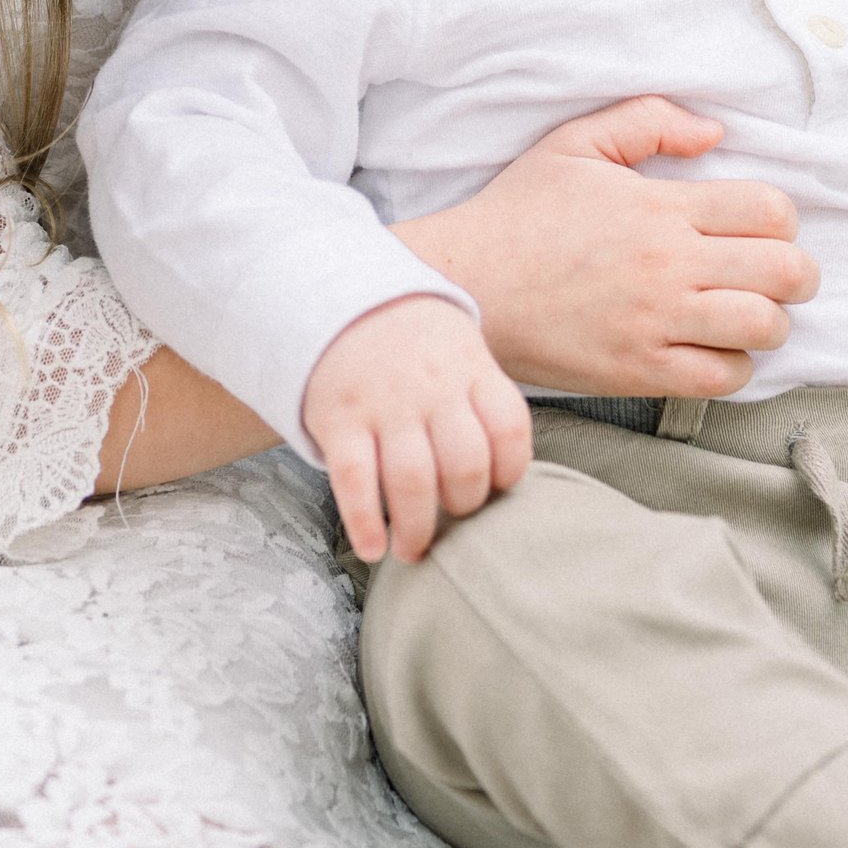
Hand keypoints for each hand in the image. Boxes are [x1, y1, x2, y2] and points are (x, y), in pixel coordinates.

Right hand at [301, 295, 530, 564]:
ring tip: (413, 550)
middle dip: (463, 506)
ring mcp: (383, 403)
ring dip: (417, 529)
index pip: (508, 429)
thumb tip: (504, 476)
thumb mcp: (461, 349)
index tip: (495, 488)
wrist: (338, 298)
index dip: (510, 471)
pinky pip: (354, 479)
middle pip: (465, 465)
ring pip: (413, 480)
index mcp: (469, 369)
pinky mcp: (338, 419)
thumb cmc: (414, 343)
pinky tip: (373, 549)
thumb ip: (483, 402)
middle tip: (451, 518)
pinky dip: (364, 522)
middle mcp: (431, 387)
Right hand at [398, 99, 817, 399]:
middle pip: (783, 271)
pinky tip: (714, 348)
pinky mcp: (640, 371)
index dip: (781, 218)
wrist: (467, 283)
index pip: (769, 210)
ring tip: (747, 313)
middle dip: (794, 272)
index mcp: (659, 206)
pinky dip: (734, 365)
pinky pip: (722, 377)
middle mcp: (667, 265)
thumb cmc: (521, 212)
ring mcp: (656, 322)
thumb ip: (649, 121)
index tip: (761, 228)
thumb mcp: (575, 143)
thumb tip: (714, 133)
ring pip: (762, 328)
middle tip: (775, 274)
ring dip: (770, 321)